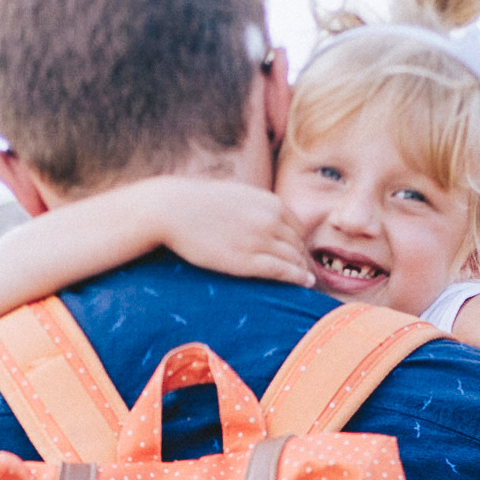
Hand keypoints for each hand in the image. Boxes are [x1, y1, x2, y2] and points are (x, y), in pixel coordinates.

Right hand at [132, 177, 315, 287]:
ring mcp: (260, 240)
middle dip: (303, 258)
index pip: (297, 227)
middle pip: (298, 244)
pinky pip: (282, 271)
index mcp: (270, 202)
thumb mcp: (236, 195)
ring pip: (294, 258)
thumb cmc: (198, 203)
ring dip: (302, 270)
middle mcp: (270, 220)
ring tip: (307, 281)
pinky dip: (297, 278)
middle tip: (307, 271)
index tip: (299, 254)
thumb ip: (255, 206)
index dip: (299, 242)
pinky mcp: (247, 261)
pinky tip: (304, 283)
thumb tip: (263, 215)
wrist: (172, 209)